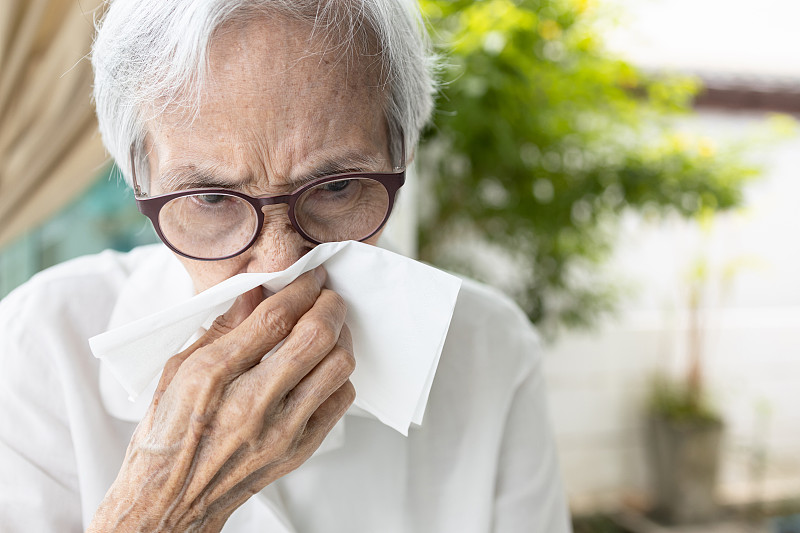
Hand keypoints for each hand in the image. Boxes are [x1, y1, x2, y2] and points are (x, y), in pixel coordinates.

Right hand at [88, 267, 354, 531]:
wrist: (169, 502)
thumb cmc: (168, 436)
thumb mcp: (177, 371)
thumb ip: (222, 328)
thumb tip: (256, 291)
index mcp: (212, 376)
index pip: (275, 318)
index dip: (301, 288)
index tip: (311, 276)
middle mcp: (251, 404)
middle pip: (316, 337)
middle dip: (330, 305)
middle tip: (328, 296)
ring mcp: (280, 431)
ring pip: (337, 366)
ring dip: (341, 337)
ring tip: (329, 327)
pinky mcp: (298, 450)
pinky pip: (340, 400)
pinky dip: (339, 374)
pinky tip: (324, 366)